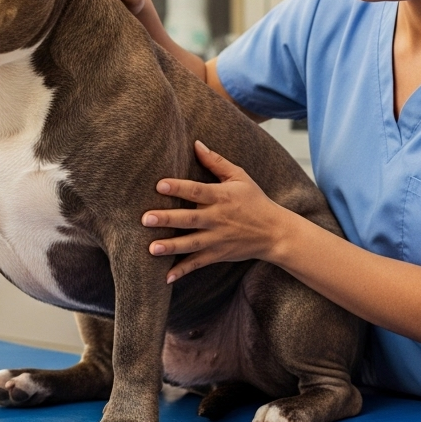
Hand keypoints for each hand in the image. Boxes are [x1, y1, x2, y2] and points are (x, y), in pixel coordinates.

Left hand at [143, 141, 295, 282]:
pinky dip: (182, 271)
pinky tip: (165, 277)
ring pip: (191, 244)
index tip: (160, 185)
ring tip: (151, 248)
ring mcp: (218, 239)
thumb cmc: (255, 200)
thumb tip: (195, 143)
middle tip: (146, 218)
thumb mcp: (240, 176)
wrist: (274, 232)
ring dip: (171, 247)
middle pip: (190, 219)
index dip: (179, 188)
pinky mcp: (218, 254)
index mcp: (222, 197)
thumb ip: (216, 161)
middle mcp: (218, 219)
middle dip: (168, 219)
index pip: (197, 191)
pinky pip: (197, 264)